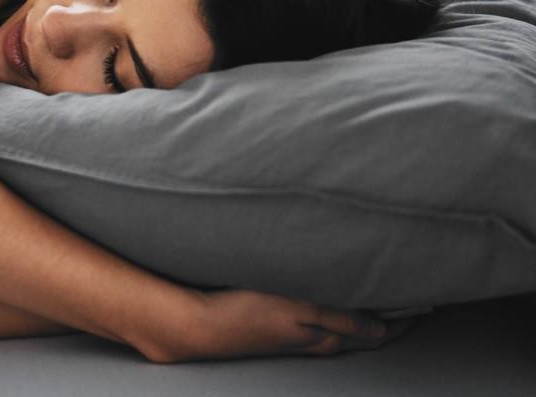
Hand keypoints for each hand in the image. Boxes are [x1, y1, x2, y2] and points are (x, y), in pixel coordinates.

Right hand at [141, 288, 418, 363]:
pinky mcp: (283, 326)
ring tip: (384, 293)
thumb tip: (382, 326)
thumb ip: (342, 316)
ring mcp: (300, 334)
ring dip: (368, 311)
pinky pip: (325, 320)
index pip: (379, 330)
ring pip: (346, 325)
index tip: (428, 301)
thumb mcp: (301, 309)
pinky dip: (343, 310)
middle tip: (414, 295)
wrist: (204, 326)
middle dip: (393, 314)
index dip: (405, 317)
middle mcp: (318, 338)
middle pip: (367, 330)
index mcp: (327, 336)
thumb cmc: (248, 312)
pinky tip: (336, 296)